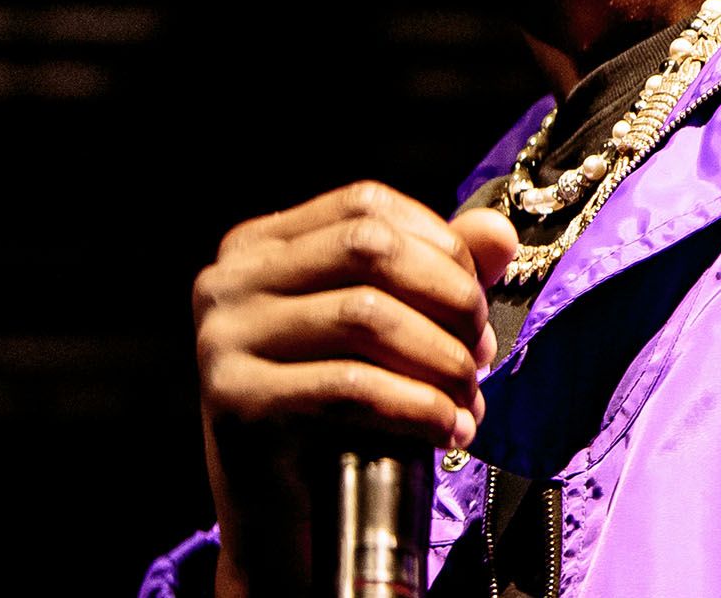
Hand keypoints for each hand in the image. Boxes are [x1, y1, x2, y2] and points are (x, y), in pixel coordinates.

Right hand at [191, 181, 519, 597]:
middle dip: (447, 295)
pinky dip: (417, 407)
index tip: (479, 297)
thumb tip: (498, 233)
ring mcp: (222, 339)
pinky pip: (349, 387)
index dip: (439, 242)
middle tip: (482, 348)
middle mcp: (228, 281)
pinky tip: (450, 430)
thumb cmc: (341, 410)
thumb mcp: (390, 328)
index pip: (365, 206)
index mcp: (259, 245)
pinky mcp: (235, 402)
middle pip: (367, 249)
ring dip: (440, 358)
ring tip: (471, 396)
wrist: (286, 514)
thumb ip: (440, 270)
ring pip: (364, 315)